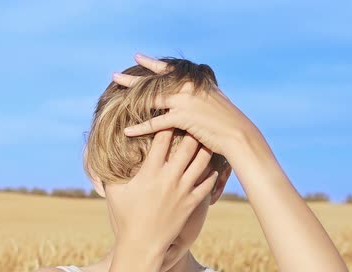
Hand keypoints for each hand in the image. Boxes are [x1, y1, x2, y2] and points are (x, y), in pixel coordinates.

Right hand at [104, 128, 218, 254]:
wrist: (141, 246)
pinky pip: (207, 184)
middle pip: (187, 146)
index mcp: (150, 172)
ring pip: (201, 162)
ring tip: (208, 139)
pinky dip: (211, 174)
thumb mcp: (113, 192)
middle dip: (192, 131)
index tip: (170, 114)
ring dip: (205, 149)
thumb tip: (96, 156)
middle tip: (195, 121)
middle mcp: (169, 178)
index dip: (166, 123)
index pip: (162, 139)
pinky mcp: (191, 204)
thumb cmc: (123, 218)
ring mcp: (183, 191)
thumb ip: (108, 171)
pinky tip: (212, 167)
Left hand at [113, 53, 259, 158]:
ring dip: (131, 98)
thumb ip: (199, 93)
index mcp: (194, 82)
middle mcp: (187, 88)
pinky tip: (127, 130)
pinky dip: (140, 128)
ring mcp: (184, 101)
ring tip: (114, 96)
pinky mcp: (183, 118)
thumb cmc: (226, 120)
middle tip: (115, 75)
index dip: (152, 64)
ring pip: (151, 98)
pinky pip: (156, 123)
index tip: (137, 58)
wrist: (237, 133)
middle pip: (154, 81)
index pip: (169, 69)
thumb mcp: (212, 100)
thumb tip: (190, 92)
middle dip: (133, 79)